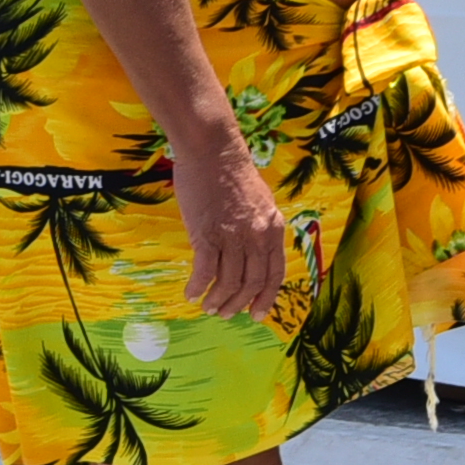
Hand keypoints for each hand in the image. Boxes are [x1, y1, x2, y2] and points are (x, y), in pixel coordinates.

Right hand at [172, 133, 285, 320]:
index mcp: (273, 229)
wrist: (211, 151)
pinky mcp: (206, 233)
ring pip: (228, 281)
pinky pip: (205, 270)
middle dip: (239, 303)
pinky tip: (190, 293)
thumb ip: (262, 227)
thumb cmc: (232, 172)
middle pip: (251, 282)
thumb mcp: (261, 201)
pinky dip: (197, 286)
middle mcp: (257, 237)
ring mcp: (232, 236)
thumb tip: (257, 250)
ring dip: (218, 299)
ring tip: (208, 307)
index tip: (256, 313)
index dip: (266, 298)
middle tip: (226, 313)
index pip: (274, 274)